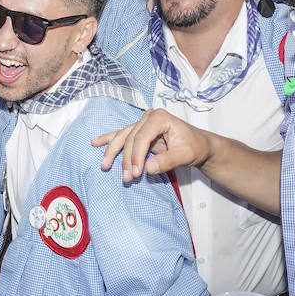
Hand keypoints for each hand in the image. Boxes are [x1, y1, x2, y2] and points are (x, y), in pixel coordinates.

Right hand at [92, 108, 211, 181]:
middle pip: (130, 138)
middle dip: (125, 159)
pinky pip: (122, 135)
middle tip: (127, 178)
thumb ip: (167, 161)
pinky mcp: (140, 131)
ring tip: (104, 165)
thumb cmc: (194, 147)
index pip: (141, 137)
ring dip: (112, 152)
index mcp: (160, 118)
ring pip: (122, 137)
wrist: (199, 145)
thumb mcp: (185, 155)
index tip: (135, 174)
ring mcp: (143, 123)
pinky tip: (96, 142)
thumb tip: (148, 168)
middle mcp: (149, 117)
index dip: (136, 156)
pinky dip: (109, 140)